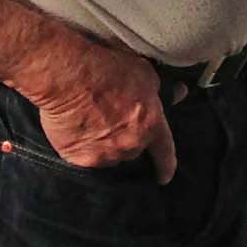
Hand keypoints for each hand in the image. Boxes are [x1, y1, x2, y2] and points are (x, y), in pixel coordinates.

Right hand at [20, 30, 177, 179]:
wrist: (67, 76)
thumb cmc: (105, 68)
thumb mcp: (144, 73)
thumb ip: (160, 90)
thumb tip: (179, 93)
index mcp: (150, 124)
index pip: (165, 152)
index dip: (166, 166)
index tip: (164, 177)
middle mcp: (130, 144)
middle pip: (132, 149)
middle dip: (125, 138)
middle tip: (110, 120)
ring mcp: (104, 154)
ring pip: (108, 155)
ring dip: (104, 144)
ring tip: (90, 121)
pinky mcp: (79, 158)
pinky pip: (84, 157)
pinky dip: (81, 147)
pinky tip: (75, 130)